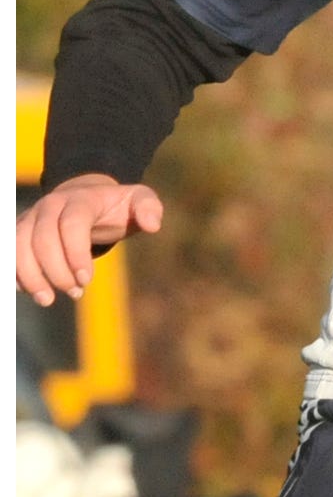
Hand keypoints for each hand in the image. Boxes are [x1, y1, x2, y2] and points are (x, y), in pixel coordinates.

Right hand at [17, 173, 162, 304]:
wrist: (86, 196)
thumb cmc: (116, 206)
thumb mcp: (138, 200)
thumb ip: (149, 208)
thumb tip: (153, 225)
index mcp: (79, 199)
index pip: (72, 224)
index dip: (76, 253)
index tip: (86, 280)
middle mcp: (49, 206)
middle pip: (42, 239)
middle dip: (57, 271)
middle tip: (75, 293)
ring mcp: (30, 218)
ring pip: (17, 246)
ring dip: (30, 276)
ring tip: (47, 299)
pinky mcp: (19, 232)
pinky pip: (7, 252)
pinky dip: (14, 273)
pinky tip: (30, 291)